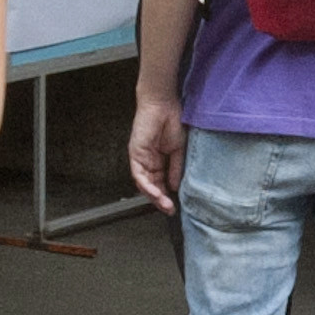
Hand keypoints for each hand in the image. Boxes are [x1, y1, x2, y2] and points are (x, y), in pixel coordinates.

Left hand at [128, 88, 187, 215]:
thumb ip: (176, 169)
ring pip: (144, 184)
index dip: (168, 196)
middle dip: (161, 200)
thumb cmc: (173, 121)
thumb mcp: (179, 150)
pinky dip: (146, 185)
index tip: (175, 206)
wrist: (164, 104)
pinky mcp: (135, 154)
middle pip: (152, 186)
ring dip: (154, 196)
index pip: (162, 183)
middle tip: (169, 209)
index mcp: (160, 161)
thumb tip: (175, 187)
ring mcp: (141, 159)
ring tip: (164, 205)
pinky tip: (156, 193)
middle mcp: (149, 162)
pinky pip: (139, 174)